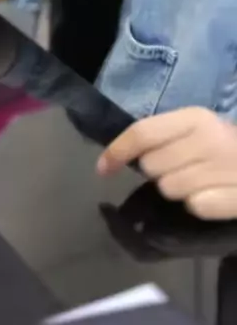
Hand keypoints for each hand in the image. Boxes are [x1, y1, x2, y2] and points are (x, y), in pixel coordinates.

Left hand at [97, 108, 236, 220]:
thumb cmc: (230, 147)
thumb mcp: (201, 131)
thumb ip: (165, 137)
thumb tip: (118, 156)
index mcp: (197, 117)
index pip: (143, 133)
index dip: (117, 151)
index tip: (102, 169)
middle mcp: (209, 139)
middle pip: (151, 166)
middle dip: (158, 172)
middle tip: (182, 168)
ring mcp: (224, 168)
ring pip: (169, 189)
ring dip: (179, 190)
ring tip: (202, 181)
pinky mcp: (236, 197)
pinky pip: (194, 207)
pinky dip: (200, 205)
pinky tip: (216, 196)